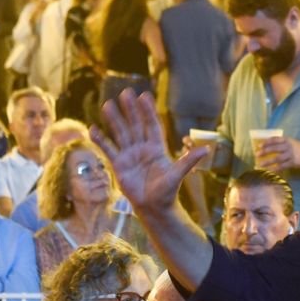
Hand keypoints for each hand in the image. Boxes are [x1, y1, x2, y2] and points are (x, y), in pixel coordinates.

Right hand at [95, 91, 202, 213]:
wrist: (153, 208)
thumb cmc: (167, 192)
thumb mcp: (177, 175)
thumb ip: (189, 161)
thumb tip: (206, 149)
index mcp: (157, 148)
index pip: (152, 125)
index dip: (148, 111)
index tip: (144, 95)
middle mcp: (142, 148)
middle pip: (135, 125)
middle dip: (130, 110)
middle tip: (125, 92)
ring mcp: (130, 155)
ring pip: (121, 133)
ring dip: (114, 120)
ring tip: (107, 104)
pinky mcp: (119, 165)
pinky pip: (109, 150)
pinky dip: (101, 140)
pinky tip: (93, 129)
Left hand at [254, 135, 299, 171]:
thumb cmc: (299, 148)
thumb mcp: (291, 142)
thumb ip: (282, 143)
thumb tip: (268, 147)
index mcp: (287, 140)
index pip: (275, 139)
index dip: (266, 142)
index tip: (259, 146)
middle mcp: (288, 146)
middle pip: (274, 148)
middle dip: (265, 151)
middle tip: (256, 155)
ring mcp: (291, 155)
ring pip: (277, 158)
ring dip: (268, 162)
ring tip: (260, 164)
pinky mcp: (293, 163)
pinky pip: (282, 166)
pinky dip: (275, 169)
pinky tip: (269, 171)